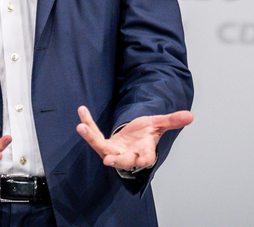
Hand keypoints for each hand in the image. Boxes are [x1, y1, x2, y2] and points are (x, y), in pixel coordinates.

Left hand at [76, 106, 193, 170]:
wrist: (133, 137)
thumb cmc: (145, 134)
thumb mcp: (158, 124)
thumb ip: (172, 121)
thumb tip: (190, 115)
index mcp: (144, 152)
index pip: (146, 158)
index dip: (144, 160)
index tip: (142, 162)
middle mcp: (128, 155)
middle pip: (123, 160)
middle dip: (116, 160)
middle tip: (108, 160)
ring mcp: (113, 151)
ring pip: (101, 148)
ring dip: (91, 138)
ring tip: (82, 127)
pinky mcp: (102, 145)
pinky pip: (93, 134)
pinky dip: (88, 123)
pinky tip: (82, 110)